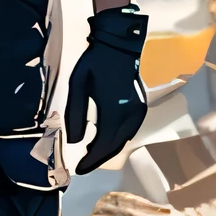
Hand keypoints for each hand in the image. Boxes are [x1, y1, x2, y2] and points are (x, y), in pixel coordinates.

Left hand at [63, 5, 148, 174]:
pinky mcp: (141, 108)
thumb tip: (74, 141)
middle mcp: (129, 114)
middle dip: (98, 159)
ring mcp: (138, 111)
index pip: (102, 143)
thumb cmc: (94, 63)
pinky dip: (116, 140)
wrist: (120, 46)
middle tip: (83, 167)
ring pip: (123, 141)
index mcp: (113, 108)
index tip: (78, 169)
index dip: (90, 159)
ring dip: (107, 150)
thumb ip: (75, 114)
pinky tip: (105, 140)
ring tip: (90, 155)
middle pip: (114, 146)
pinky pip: (129, 132)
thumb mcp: (77, 86)